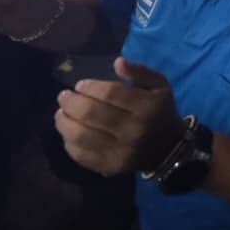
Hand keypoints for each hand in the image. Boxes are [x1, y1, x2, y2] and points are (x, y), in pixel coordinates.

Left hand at [54, 56, 184, 175]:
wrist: (168, 148)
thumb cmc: (159, 111)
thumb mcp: (159, 85)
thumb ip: (139, 71)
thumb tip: (118, 62)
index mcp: (147, 107)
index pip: (111, 93)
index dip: (90, 87)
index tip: (80, 85)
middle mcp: (134, 130)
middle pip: (92, 113)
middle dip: (71, 103)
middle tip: (64, 97)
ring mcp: (121, 152)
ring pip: (82, 136)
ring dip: (64, 123)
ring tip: (61, 114)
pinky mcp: (110, 167)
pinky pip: (82, 155)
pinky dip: (69, 142)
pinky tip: (68, 132)